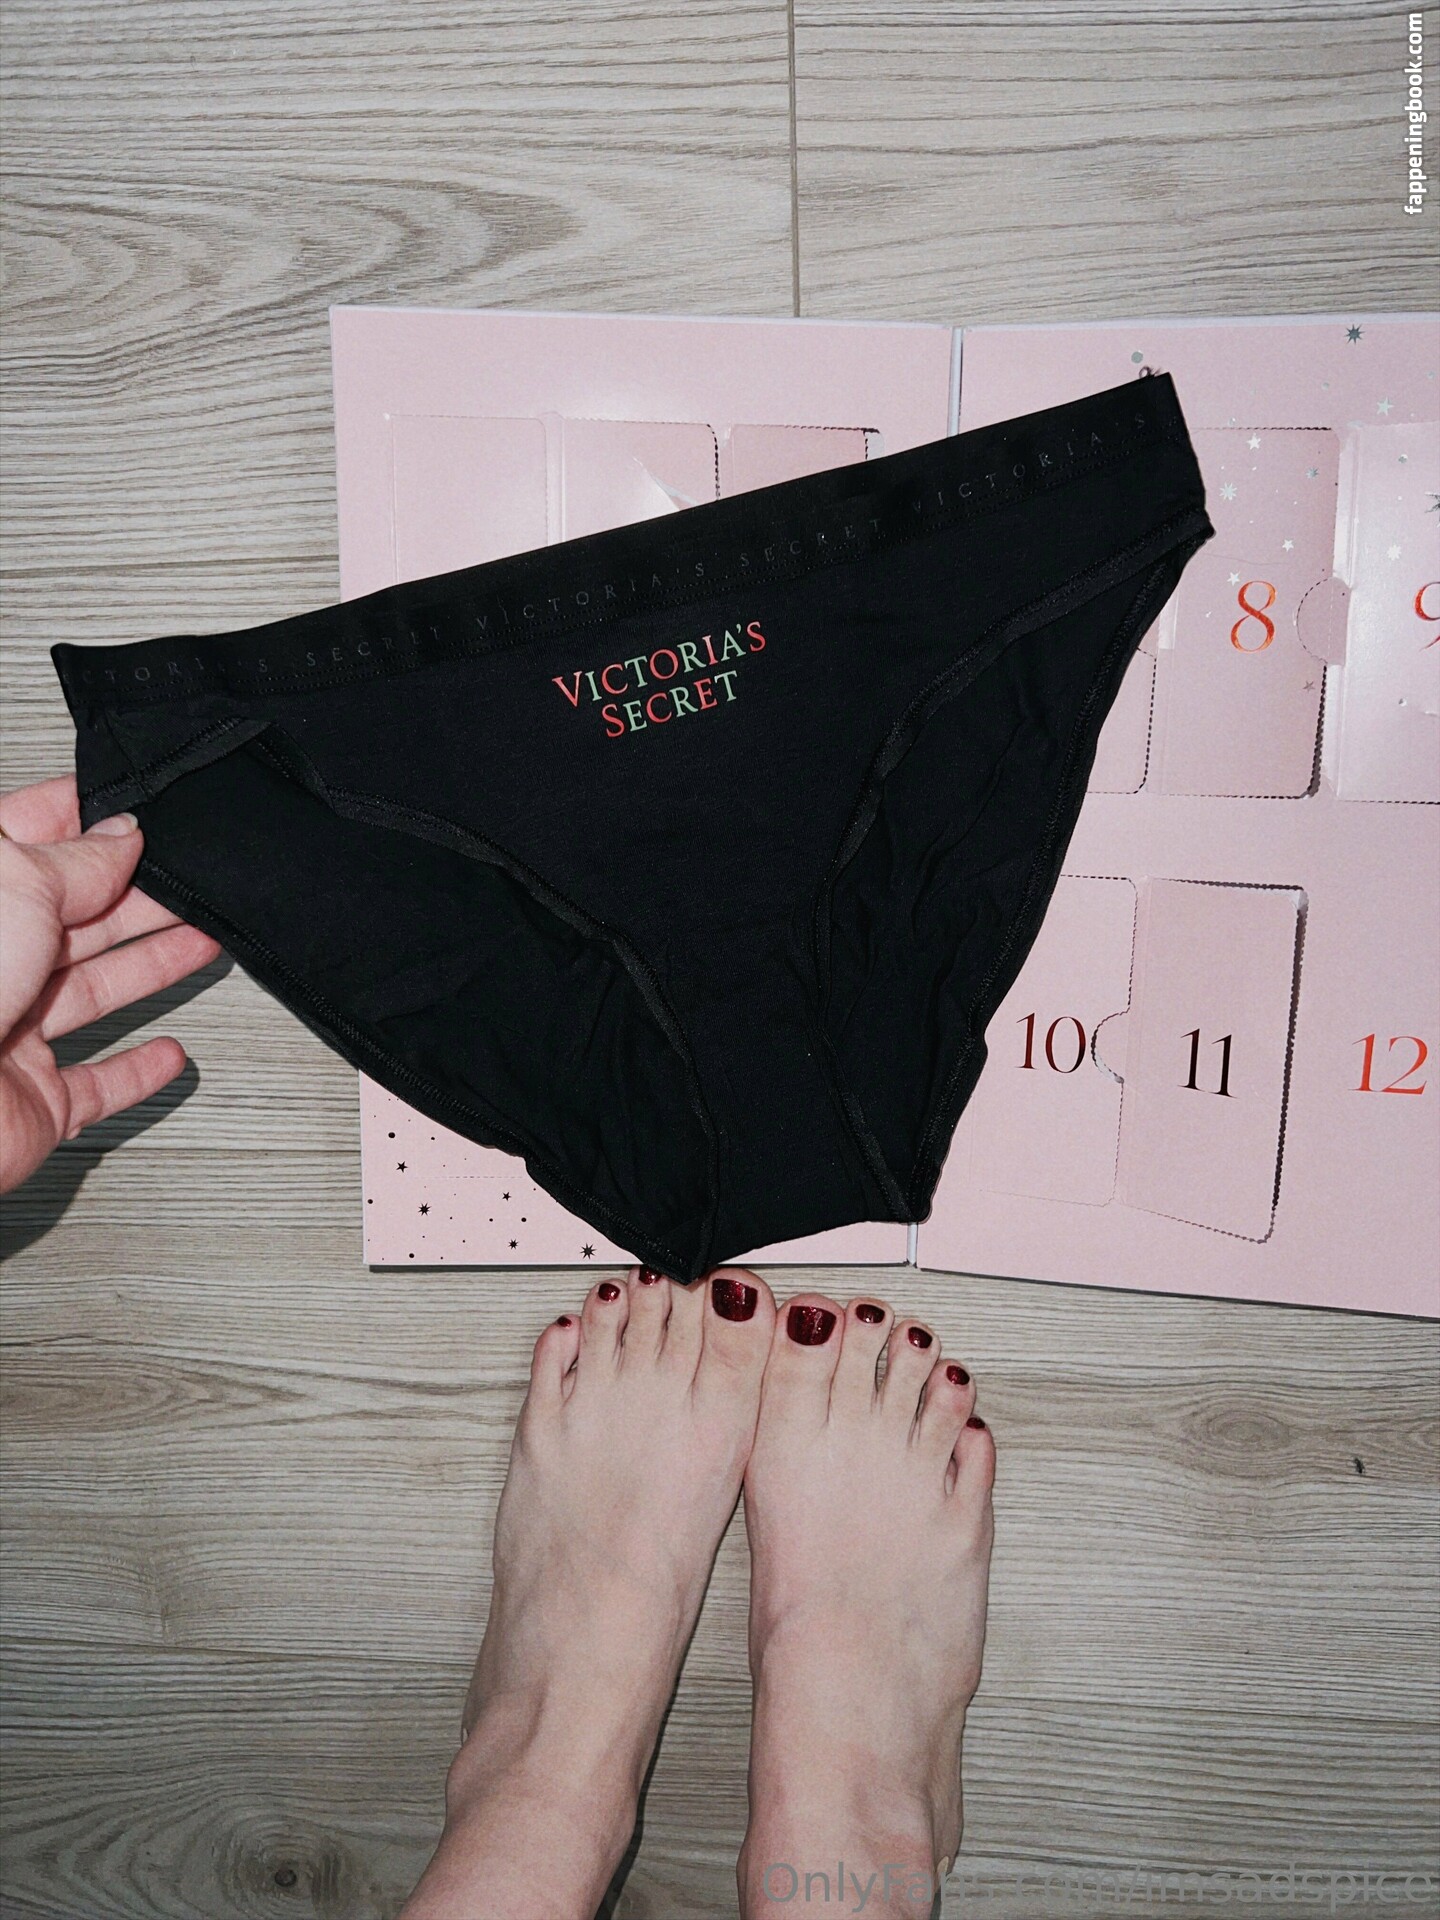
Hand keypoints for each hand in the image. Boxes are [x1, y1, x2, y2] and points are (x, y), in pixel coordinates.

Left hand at [0, 776, 221, 1192]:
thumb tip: (120, 837)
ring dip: (151, 967)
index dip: (87, 821)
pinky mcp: (31, 1099)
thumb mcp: (16, 885)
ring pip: (91, 992)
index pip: (30, 840)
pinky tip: (165, 1053)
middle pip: (73, 919)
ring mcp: (5, 1030)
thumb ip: (78, 860)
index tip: (139, 810)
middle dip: (139, 898)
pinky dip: (137, 1071)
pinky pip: (95, 1084)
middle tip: (191, 884)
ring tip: (200, 943)